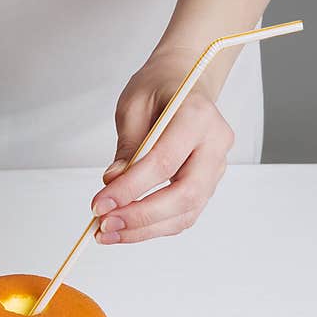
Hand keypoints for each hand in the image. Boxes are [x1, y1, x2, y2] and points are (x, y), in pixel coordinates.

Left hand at [91, 49, 233, 243]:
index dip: (130, 188)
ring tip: (109, 233)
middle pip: (184, 194)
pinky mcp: (208, 184)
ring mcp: (216, 167)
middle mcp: (216, 144)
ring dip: (145, 229)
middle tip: (104, 225)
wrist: (186, 83)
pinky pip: (184, 215)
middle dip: (141, 216)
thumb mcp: (133, 106)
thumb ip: (127, 147)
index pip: (164, 161)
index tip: (99, 204)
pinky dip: (154, 227)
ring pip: (186, 212)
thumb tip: (113, 184)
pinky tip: (126, 229)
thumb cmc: (159, 89)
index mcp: (198, 115)